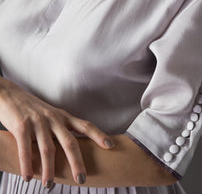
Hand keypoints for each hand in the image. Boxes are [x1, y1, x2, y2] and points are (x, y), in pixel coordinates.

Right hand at [0, 77, 114, 187]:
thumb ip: (63, 129)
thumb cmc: (35, 110)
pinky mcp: (21, 126)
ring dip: (49, 170)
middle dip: (77, 162)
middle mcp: (54, 119)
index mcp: (64, 117)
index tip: (111, 146)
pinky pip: (25, 149)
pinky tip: (28, 178)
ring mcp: (38, 122)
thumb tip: (76, 148)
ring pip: (48, 149)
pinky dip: (27, 165)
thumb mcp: (53, 116)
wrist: (11, 96)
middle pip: (69, 142)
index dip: (99, 135)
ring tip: (50, 186)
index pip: (85, 126)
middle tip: (82, 179)